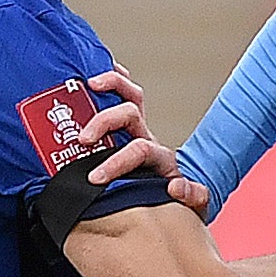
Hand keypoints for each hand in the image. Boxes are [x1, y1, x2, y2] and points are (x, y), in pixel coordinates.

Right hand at [81, 68, 211, 214]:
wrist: (176, 193)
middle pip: (130, 113)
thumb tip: (175, 187)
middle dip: (105, 121)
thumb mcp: (192, 203)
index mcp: (159, 157)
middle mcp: (147, 137)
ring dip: (112, 83)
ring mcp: (136, 128)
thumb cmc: (176, 200)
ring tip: (89, 84)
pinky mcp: (124, 125)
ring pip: (128, 94)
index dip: (117, 162)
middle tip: (83, 138)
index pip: (138, 150)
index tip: (95, 178)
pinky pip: (121, 92)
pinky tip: (93, 73)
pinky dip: (112, 77)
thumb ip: (192, 196)